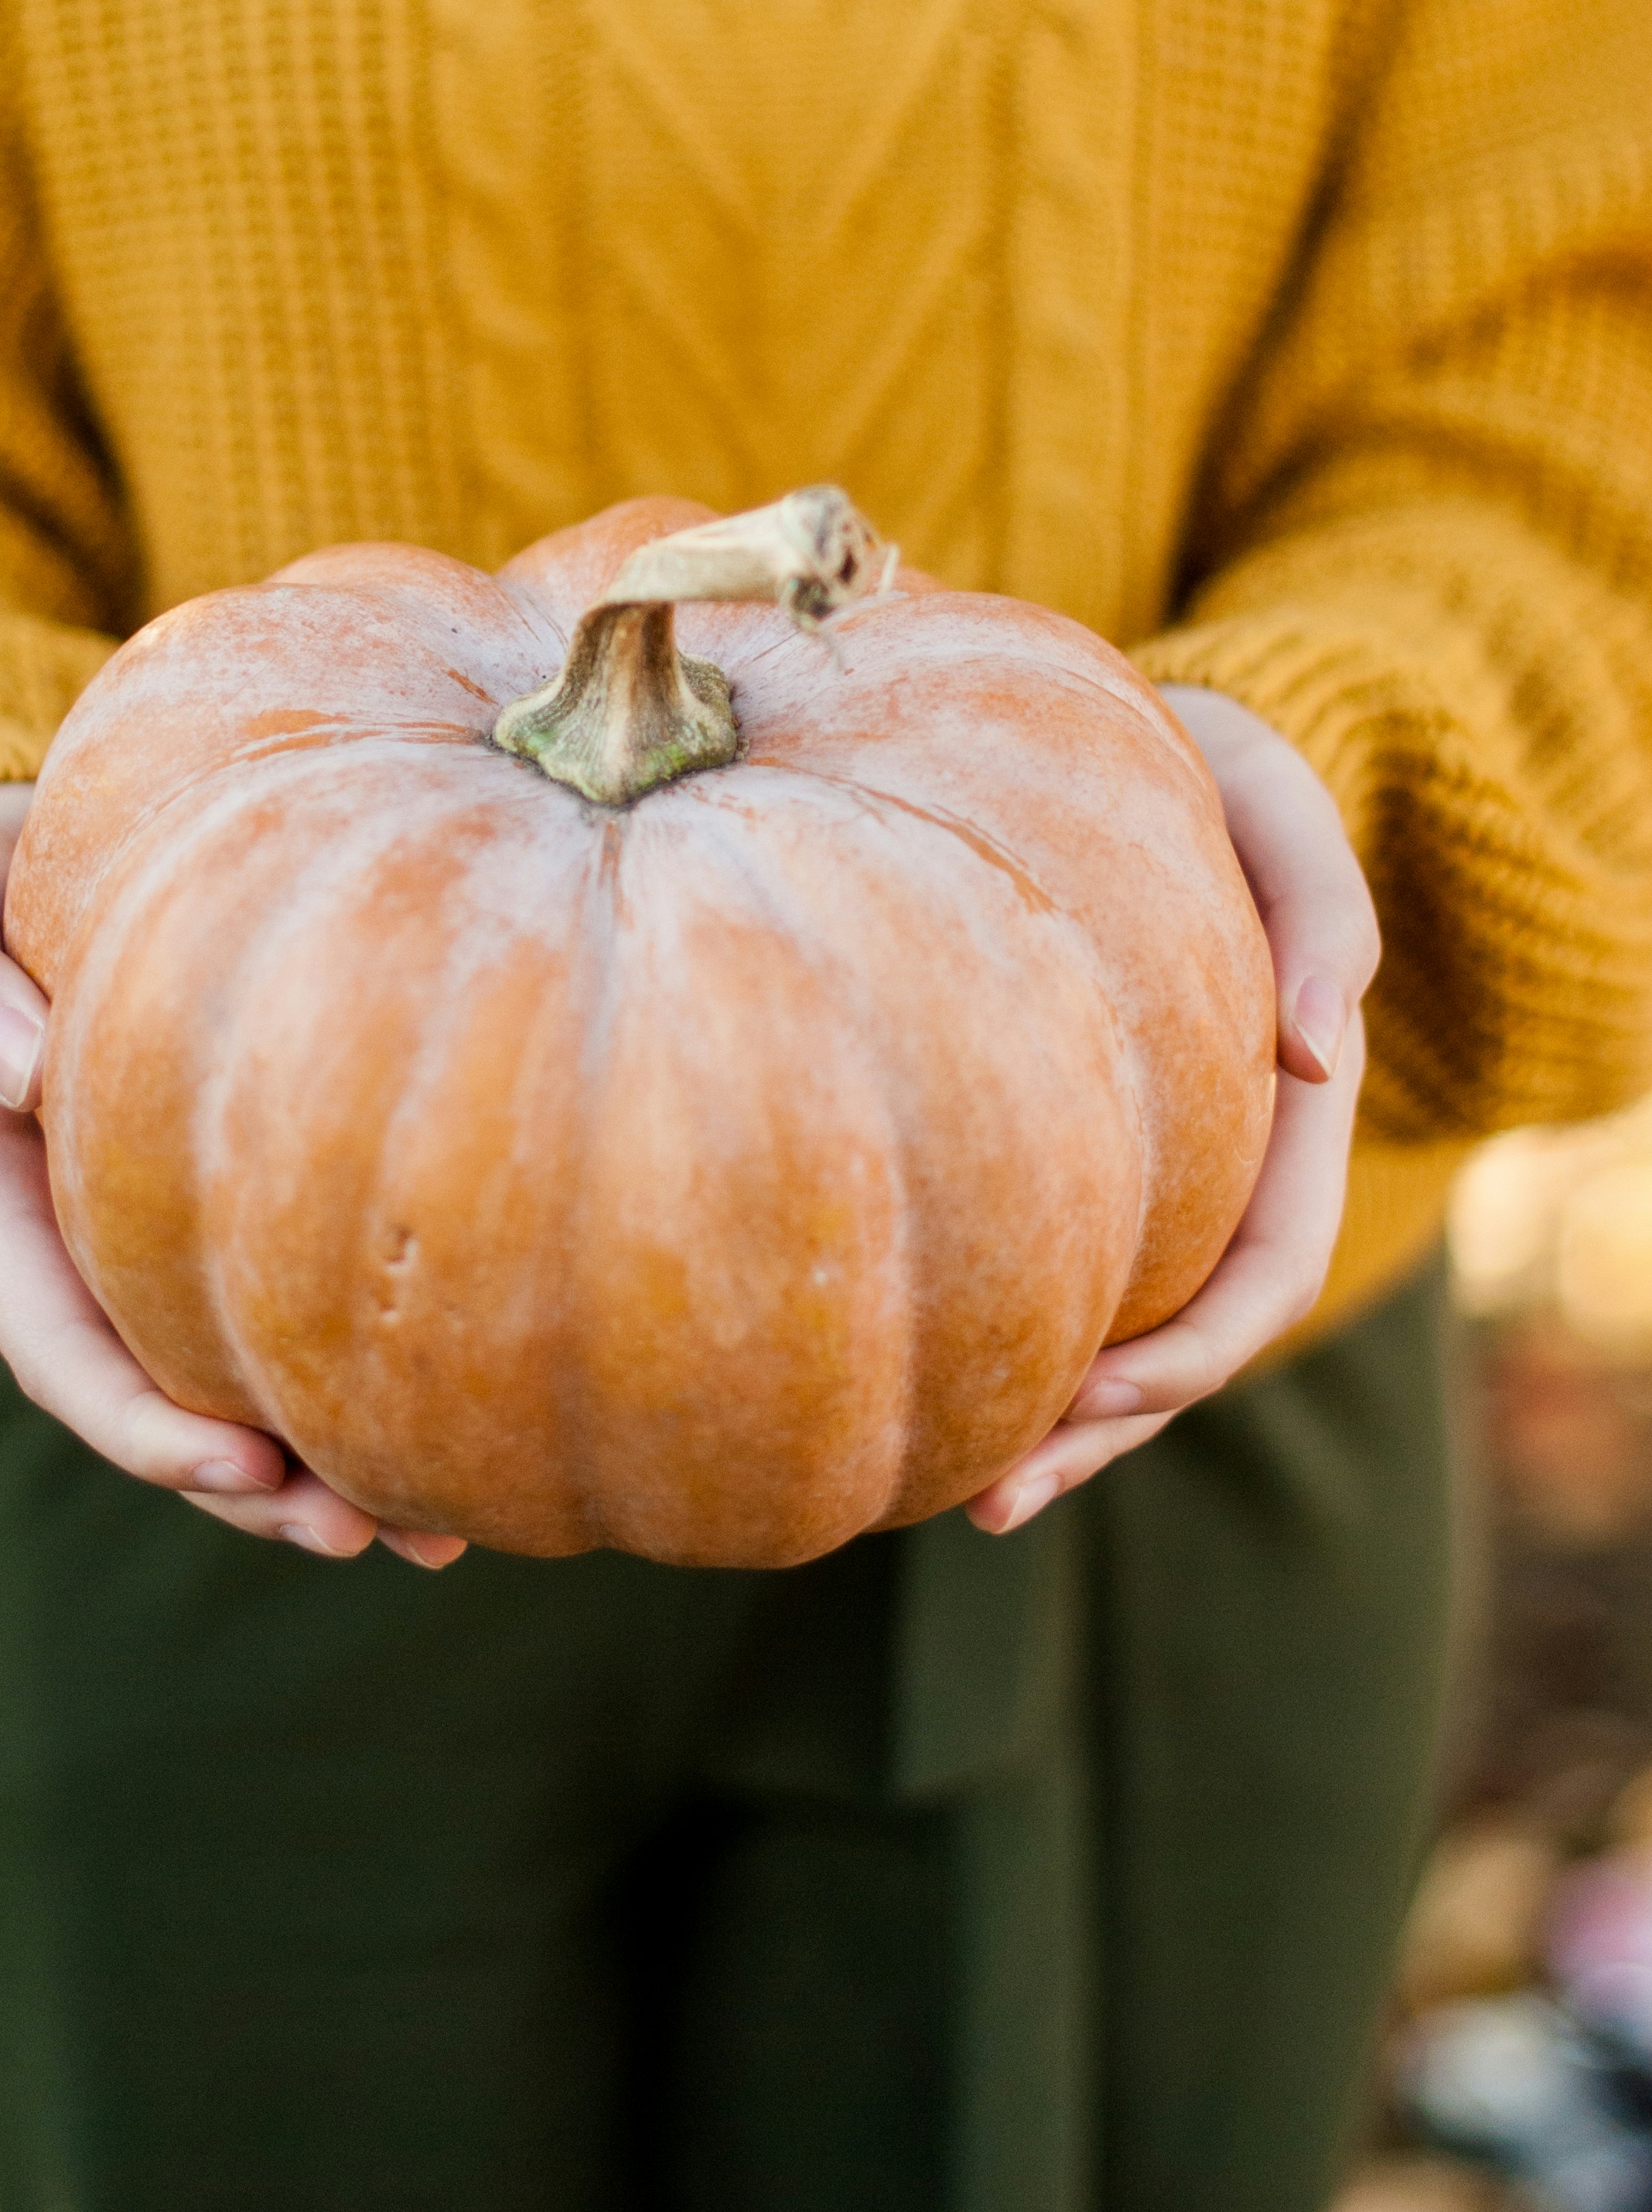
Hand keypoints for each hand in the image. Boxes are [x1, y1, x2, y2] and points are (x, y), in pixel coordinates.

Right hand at [0, 785, 464, 1569]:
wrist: (54, 837)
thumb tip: (17, 1067)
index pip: (56, 1342)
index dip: (139, 1419)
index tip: (236, 1464)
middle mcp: (69, 1240)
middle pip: (151, 1400)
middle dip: (248, 1486)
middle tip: (365, 1531)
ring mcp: (145, 1235)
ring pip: (225, 1385)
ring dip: (313, 1474)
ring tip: (432, 1533)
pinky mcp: (224, 1202)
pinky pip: (278, 1308)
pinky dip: (351, 1378)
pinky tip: (457, 1430)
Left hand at [966, 687, 1379, 1536]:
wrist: (1116, 740)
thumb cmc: (1201, 766)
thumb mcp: (1273, 800)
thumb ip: (1322, 916)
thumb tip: (1317, 1059)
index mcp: (1282, 1111)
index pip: (1264, 1269)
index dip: (1196, 1350)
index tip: (1104, 1392)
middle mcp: (1219, 1161)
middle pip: (1185, 1340)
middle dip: (1103, 1428)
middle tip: (996, 1496)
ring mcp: (1145, 1168)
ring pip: (1111, 1329)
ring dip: (1052, 1424)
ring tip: (959, 1498)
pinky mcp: (1064, 1146)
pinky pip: (1042, 1264)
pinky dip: (997, 1334)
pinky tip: (917, 1388)